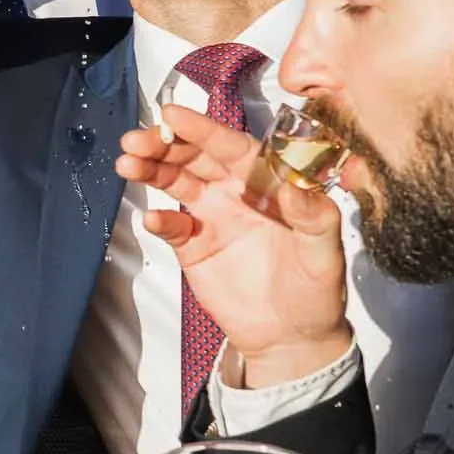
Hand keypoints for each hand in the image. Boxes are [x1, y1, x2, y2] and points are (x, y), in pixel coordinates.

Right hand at [115, 105, 351, 383]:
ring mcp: (212, 217)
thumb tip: (294, 183)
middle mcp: (236, 192)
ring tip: (127, 163)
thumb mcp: (326, 250)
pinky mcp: (194, 247)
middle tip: (136, 138)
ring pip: (176, 182)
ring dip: (151, 170)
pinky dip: (159, 220)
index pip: (232, 147)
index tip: (174, 116)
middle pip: (195, 157)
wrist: (293, 338)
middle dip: (164, 143)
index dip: (203, 130)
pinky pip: (172, 227)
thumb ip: (313, 215)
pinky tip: (152, 219)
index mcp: (268, 182)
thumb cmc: (317, 289)